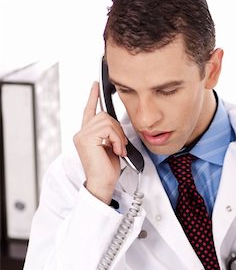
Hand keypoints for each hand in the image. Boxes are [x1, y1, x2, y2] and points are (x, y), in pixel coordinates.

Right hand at [73, 81, 127, 203]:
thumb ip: (110, 134)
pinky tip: (116, 150)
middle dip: (118, 130)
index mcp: (86, 135)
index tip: (96, 85)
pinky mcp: (86, 139)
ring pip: (107, 121)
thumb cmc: (107, 170)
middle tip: (120, 146)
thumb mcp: (111, 147)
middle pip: (104, 115)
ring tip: (118, 150)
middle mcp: (81, 133)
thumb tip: (116, 126)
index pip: (89, 111)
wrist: (103, 184)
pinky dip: (116, 139)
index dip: (92, 97)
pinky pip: (107, 129)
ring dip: (118, 136)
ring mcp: (82, 136)